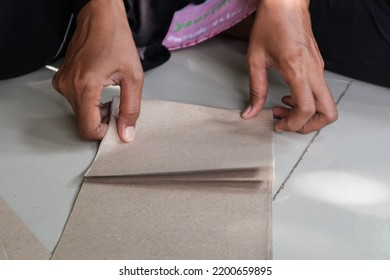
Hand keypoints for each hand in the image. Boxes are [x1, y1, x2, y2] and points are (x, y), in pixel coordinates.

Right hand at [52, 0, 142, 141]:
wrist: (100, 17)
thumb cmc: (116, 39)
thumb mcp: (133, 77)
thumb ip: (131, 109)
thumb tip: (126, 132)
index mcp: (85, 87)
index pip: (88, 129)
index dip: (104, 132)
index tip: (116, 125)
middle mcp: (68, 86)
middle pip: (84, 121)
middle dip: (104, 119)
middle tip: (118, 103)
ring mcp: (62, 83)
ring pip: (80, 113)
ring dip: (97, 110)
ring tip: (110, 92)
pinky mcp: (62, 79)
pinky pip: (75, 101)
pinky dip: (90, 101)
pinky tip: (101, 87)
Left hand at [242, 0, 337, 132]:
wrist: (285, 3)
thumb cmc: (271, 24)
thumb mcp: (255, 59)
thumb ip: (255, 90)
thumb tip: (250, 112)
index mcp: (298, 69)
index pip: (306, 109)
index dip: (293, 124)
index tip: (278, 124)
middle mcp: (313, 71)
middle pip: (328, 112)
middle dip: (308, 126)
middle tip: (287, 123)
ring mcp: (319, 68)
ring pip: (325, 104)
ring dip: (306, 115)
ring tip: (283, 109)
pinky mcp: (318, 66)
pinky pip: (319, 93)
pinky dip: (305, 102)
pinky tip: (287, 96)